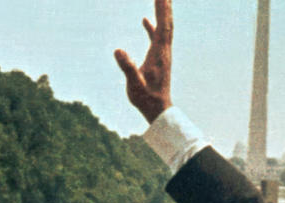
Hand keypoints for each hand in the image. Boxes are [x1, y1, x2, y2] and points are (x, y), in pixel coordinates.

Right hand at [115, 0, 172, 122]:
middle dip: (165, 5)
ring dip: (162, 12)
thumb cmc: (146, 99)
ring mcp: (162, 54)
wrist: (158, 110)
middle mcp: (163, 51)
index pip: (162, 26)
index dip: (162, 9)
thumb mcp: (134, 84)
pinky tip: (145, 19)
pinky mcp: (158, 58)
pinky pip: (157, 37)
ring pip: (164, 28)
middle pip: (167, 22)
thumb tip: (118, 50)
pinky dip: (153, 26)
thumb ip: (127, 67)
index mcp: (159, 53)